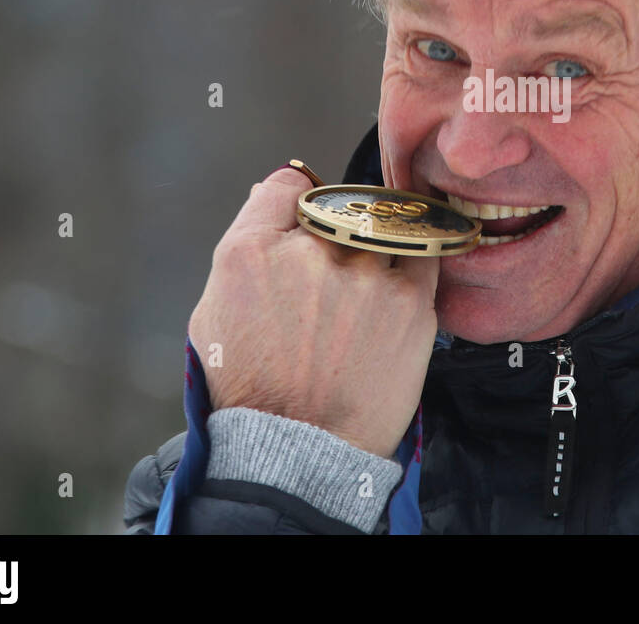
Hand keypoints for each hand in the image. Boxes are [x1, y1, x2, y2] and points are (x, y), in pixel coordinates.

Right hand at [188, 167, 439, 458]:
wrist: (297, 451)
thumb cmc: (252, 385)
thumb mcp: (215, 310)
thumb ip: (247, 242)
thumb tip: (279, 187)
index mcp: (251, 253)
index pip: (286, 187)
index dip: (298, 203)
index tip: (308, 222)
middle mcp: (309, 255)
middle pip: (337, 208)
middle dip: (337, 231)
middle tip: (335, 277)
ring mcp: (365, 275)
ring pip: (383, 228)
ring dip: (377, 247)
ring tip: (364, 297)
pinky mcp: (411, 301)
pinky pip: (423, 254)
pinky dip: (414, 261)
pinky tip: (400, 287)